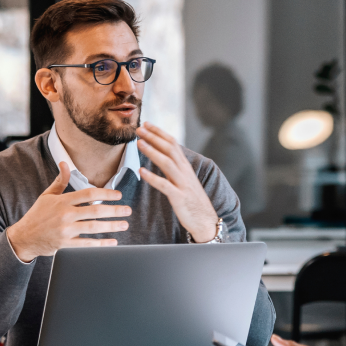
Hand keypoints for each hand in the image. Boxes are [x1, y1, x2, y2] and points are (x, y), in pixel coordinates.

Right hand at [7, 161, 132, 262]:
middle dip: (115, 210)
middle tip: (128, 210)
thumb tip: (65, 163)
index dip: (106, 193)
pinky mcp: (65, 245)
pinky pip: (87, 244)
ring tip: (124, 225)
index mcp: (62, 201)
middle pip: (95, 210)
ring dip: (112, 226)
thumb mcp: (47, 195)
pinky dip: (101, 244)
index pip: (89, 194)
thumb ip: (59, 181)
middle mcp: (65, 215)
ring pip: (94, 227)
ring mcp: (66, 230)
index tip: (118, 195)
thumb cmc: (37, 215)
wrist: (23, 238)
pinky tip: (112, 242)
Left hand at [135, 124, 220, 241]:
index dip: (159, 133)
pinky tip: (142, 171)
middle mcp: (185, 172)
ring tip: (139, 143)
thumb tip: (161, 155)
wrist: (206, 221)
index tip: (147, 124)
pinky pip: (165, 186)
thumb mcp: (184, 180)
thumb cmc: (192, 201)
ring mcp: (183, 184)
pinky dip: (153, 177)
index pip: (173, 143)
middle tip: (139, 128)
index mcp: (185, 166)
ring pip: (167, 163)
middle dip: (154, 137)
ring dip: (152, 152)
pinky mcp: (179, 198)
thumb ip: (174, 167)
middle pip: (169, 149)